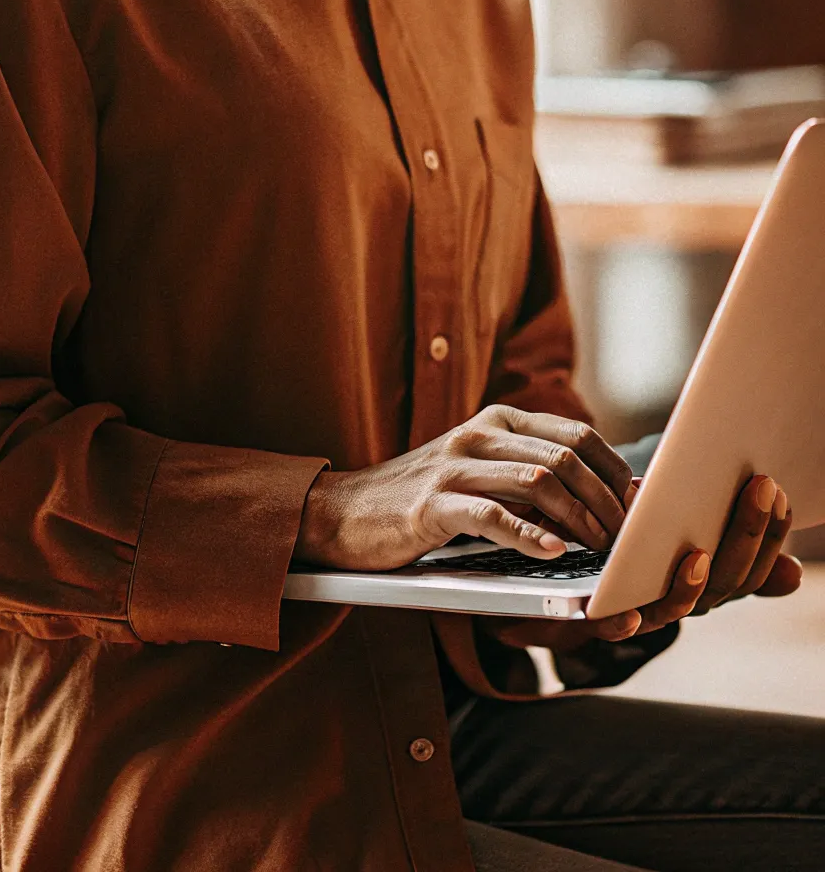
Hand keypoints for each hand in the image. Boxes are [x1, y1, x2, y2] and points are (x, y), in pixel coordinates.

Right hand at [296, 404, 634, 570]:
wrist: (339, 511)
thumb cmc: (416, 499)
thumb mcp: (475, 470)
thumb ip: (526, 471)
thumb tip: (599, 495)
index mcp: (495, 422)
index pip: (578, 434)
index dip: (615, 471)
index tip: (637, 506)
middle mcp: (477, 436)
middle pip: (565, 458)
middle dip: (606, 501)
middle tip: (626, 538)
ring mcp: (453, 469)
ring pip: (539, 483)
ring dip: (580, 519)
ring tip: (599, 549)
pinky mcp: (431, 506)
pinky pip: (493, 516)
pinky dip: (530, 536)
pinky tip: (554, 553)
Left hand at [484, 474, 803, 647]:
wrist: (543, 588)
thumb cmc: (616, 551)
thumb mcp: (666, 533)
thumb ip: (712, 539)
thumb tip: (793, 573)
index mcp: (699, 579)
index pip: (749, 564)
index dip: (766, 533)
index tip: (775, 491)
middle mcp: (676, 601)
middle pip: (724, 582)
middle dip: (745, 536)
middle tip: (757, 491)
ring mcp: (638, 614)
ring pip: (675, 609)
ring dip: (690, 584)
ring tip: (699, 553)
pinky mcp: (591, 620)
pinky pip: (610, 628)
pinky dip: (622, 622)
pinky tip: (628, 612)